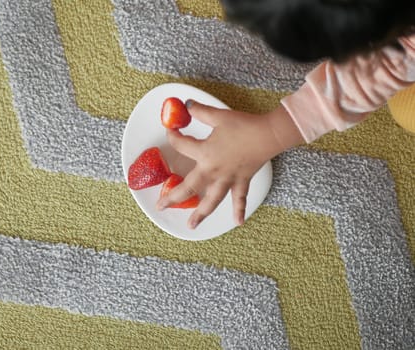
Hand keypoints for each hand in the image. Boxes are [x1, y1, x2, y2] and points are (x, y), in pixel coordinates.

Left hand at [156, 100, 303, 228]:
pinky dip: (239, 210)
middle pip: (188, 188)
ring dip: (200, 214)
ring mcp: (227, 179)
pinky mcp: (241, 181)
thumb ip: (200, 111)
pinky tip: (237, 222)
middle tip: (161, 206)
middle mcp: (212, 171)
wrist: (268, 134)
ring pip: (211, 200)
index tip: (170, 132)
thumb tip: (187, 105)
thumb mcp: (218, 116)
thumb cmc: (243, 125)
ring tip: (191, 225)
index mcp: (204, 153)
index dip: (172, 137)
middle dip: (172, 198)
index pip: (180, 146)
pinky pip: (239, 199)